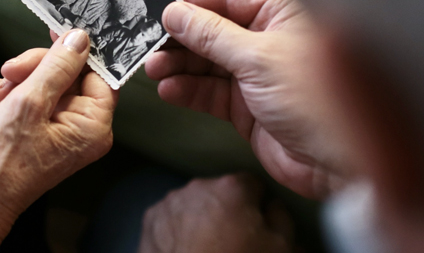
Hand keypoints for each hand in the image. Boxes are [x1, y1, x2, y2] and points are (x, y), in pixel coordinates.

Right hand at [0, 29, 116, 251]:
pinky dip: (15, 92)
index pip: (98, 73)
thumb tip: (78, 39)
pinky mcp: (40, 130)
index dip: (76, 52)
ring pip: (48, 82)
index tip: (55, 32)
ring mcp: (60, 131)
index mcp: (92, 127)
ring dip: (22, 78)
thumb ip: (56, 67)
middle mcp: (82, 129)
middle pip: (71, 75)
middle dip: (38, 67)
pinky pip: (34, 97)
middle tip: (12, 69)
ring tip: (0, 89)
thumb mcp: (28, 102)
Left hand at [139, 174, 293, 252]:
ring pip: (192, 203)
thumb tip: (274, 205)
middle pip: (219, 192)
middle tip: (232, 239)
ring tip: (206, 247)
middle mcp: (197, 187)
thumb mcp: (280, 247)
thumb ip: (281, 218)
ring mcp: (169, 202)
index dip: (257, 204)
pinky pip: (170, 217)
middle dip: (226, 210)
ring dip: (200, 217)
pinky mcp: (150, 219)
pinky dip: (177, 228)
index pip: (252, 184)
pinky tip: (185, 249)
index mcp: (231, 188)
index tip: (257, 224)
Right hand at [145, 0, 347, 198]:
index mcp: (280, 15)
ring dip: (177, 65)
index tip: (156, 6)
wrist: (338, 164)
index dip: (190, 1)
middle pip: (210, 30)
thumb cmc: (317, 100)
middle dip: (179, 37)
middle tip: (148, 43)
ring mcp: (255, 75)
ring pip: (205, 62)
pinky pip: (208, 92)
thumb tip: (174, 13)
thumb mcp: (258, 58)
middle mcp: (266, 41)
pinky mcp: (245, 106)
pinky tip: (169, 89)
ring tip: (153, 68)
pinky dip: (187, 90)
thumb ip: (211, 34)